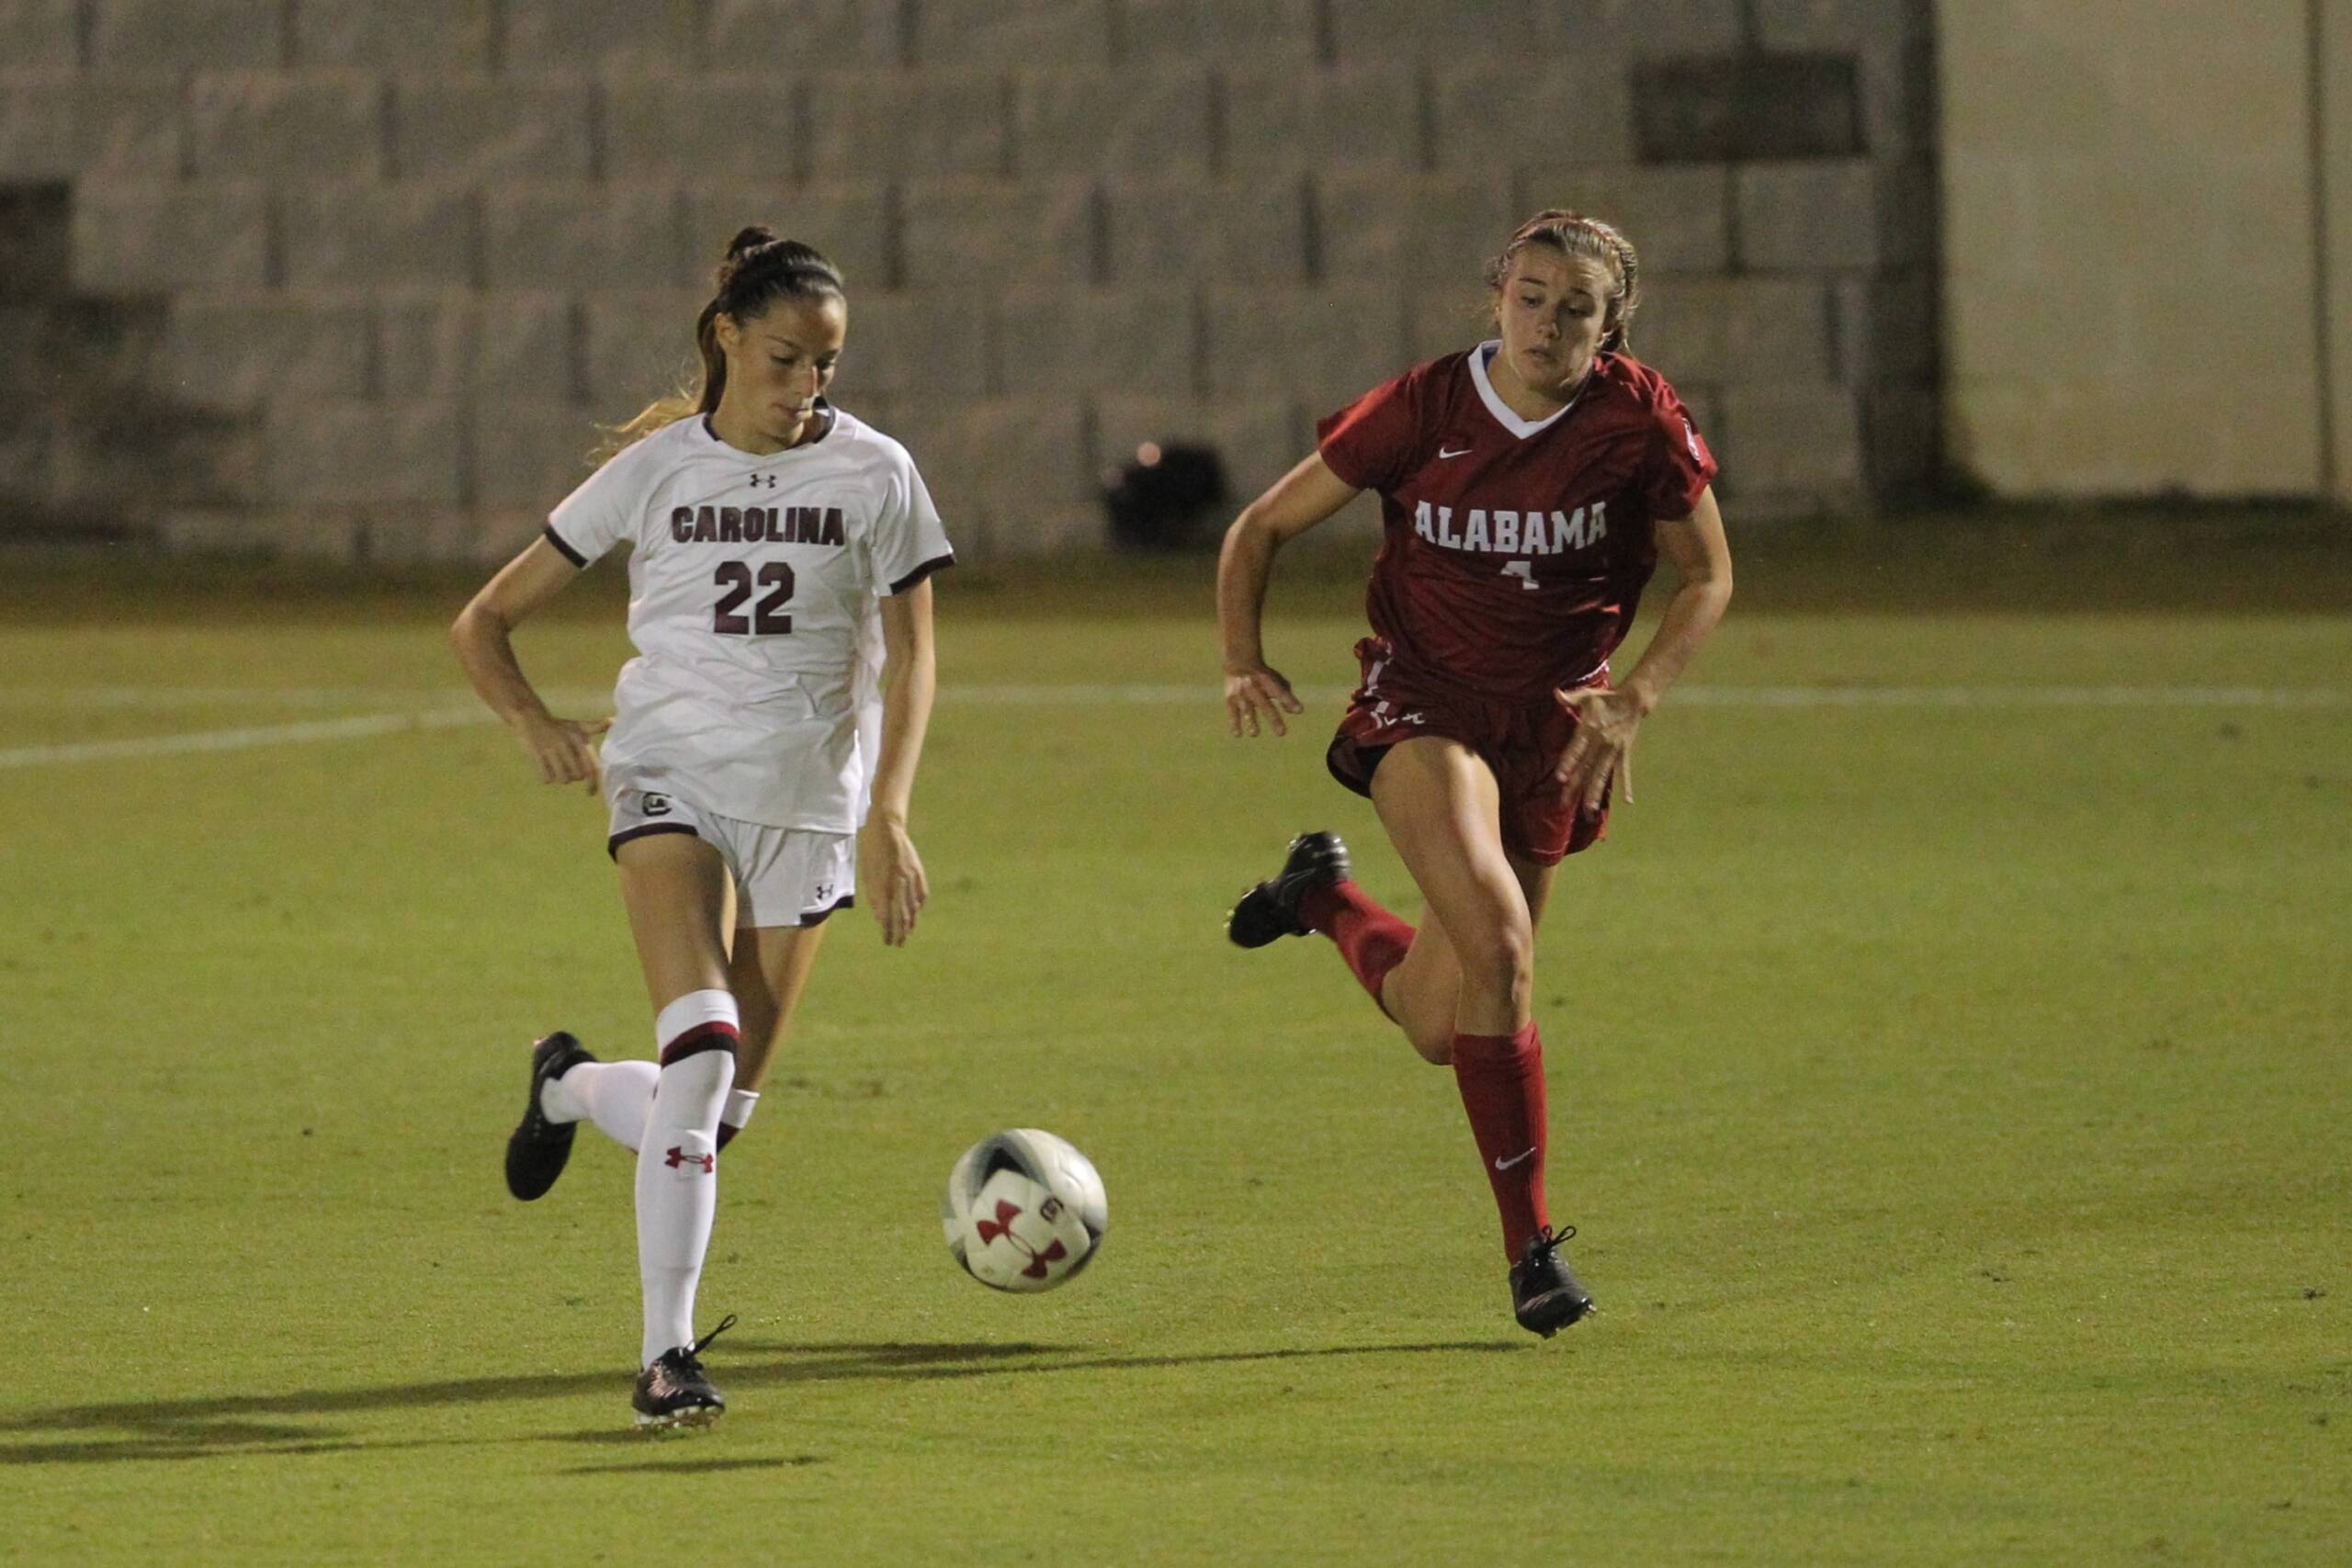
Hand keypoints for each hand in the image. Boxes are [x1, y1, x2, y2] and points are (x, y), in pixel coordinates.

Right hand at [513, 713, 610, 792]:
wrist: (530, 717)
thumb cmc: (559, 726)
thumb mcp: (578, 725)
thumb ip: (595, 726)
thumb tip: (613, 721)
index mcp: (580, 739)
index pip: (591, 767)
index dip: (593, 784)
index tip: (591, 794)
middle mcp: (567, 744)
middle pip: (577, 776)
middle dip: (573, 776)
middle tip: (567, 767)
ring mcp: (551, 750)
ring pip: (562, 779)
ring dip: (560, 778)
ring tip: (557, 768)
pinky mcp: (537, 755)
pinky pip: (546, 778)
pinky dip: (547, 778)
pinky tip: (546, 768)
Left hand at [858, 816, 928, 946]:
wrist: (886, 828)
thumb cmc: (871, 852)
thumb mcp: (868, 875)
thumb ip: (875, 897)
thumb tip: (881, 918)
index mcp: (884, 886)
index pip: (888, 916)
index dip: (888, 931)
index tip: (888, 942)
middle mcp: (899, 884)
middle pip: (902, 914)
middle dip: (900, 931)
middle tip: (898, 943)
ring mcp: (911, 877)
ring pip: (913, 906)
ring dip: (911, 921)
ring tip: (908, 931)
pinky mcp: (918, 871)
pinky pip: (921, 892)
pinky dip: (919, 904)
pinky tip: (917, 911)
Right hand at [1224, 661, 1303, 737]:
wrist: (1239, 661)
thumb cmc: (1263, 675)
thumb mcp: (1276, 680)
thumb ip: (1287, 694)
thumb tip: (1295, 711)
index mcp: (1267, 680)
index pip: (1279, 691)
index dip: (1289, 700)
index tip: (1299, 710)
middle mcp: (1254, 686)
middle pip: (1264, 704)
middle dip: (1273, 719)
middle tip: (1282, 733)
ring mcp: (1241, 693)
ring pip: (1247, 709)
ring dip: (1250, 721)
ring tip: (1254, 734)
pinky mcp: (1230, 698)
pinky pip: (1232, 712)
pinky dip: (1234, 723)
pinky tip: (1237, 734)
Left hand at [1555, 686, 1645, 815]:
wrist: (1633, 700)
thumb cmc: (1605, 698)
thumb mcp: (1587, 695)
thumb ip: (1571, 697)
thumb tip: (1557, 693)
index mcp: (1589, 728)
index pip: (1576, 748)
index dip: (1569, 762)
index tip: (1561, 778)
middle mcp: (1601, 742)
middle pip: (1586, 768)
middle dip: (1575, 787)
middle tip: (1564, 804)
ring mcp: (1613, 750)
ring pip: (1602, 775)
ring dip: (1595, 794)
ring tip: (1589, 811)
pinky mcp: (1623, 753)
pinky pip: (1624, 772)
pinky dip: (1626, 786)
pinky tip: (1628, 801)